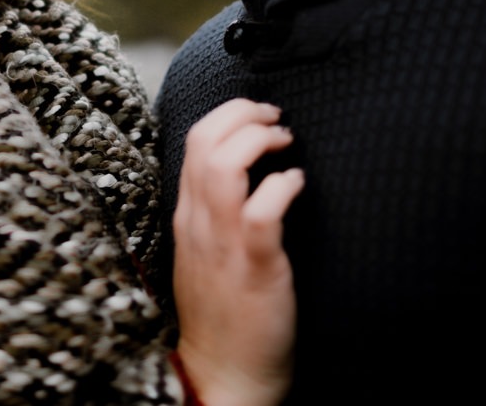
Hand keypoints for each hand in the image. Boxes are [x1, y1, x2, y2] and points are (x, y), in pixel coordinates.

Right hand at [172, 99, 304, 405]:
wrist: (226, 372)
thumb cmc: (226, 310)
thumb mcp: (208, 251)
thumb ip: (218, 210)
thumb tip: (247, 167)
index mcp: (188, 216)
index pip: (193, 142)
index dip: (228, 115)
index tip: (259, 117)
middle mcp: (198, 222)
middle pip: (205, 141)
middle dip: (243, 114)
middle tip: (276, 117)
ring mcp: (222, 243)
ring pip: (223, 166)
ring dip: (258, 140)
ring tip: (286, 140)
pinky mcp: (253, 266)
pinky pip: (260, 212)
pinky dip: (281, 186)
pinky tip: (297, 183)